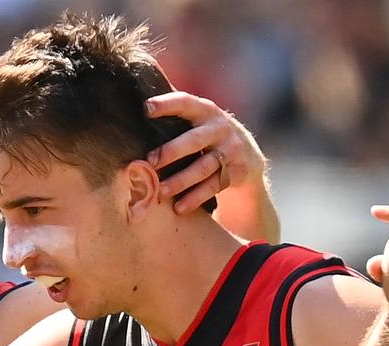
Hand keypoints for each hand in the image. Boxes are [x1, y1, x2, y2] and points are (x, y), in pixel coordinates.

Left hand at [145, 91, 265, 212]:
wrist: (247, 155)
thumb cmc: (208, 134)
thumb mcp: (198, 119)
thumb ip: (176, 110)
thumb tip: (141, 94)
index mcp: (205, 111)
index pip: (185, 103)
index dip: (167, 104)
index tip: (146, 108)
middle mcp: (220, 128)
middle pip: (194, 140)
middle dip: (171, 151)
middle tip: (150, 162)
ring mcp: (230, 150)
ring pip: (203, 167)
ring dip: (180, 181)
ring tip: (160, 192)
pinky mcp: (236, 172)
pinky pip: (213, 186)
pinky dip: (195, 198)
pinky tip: (179, 208)